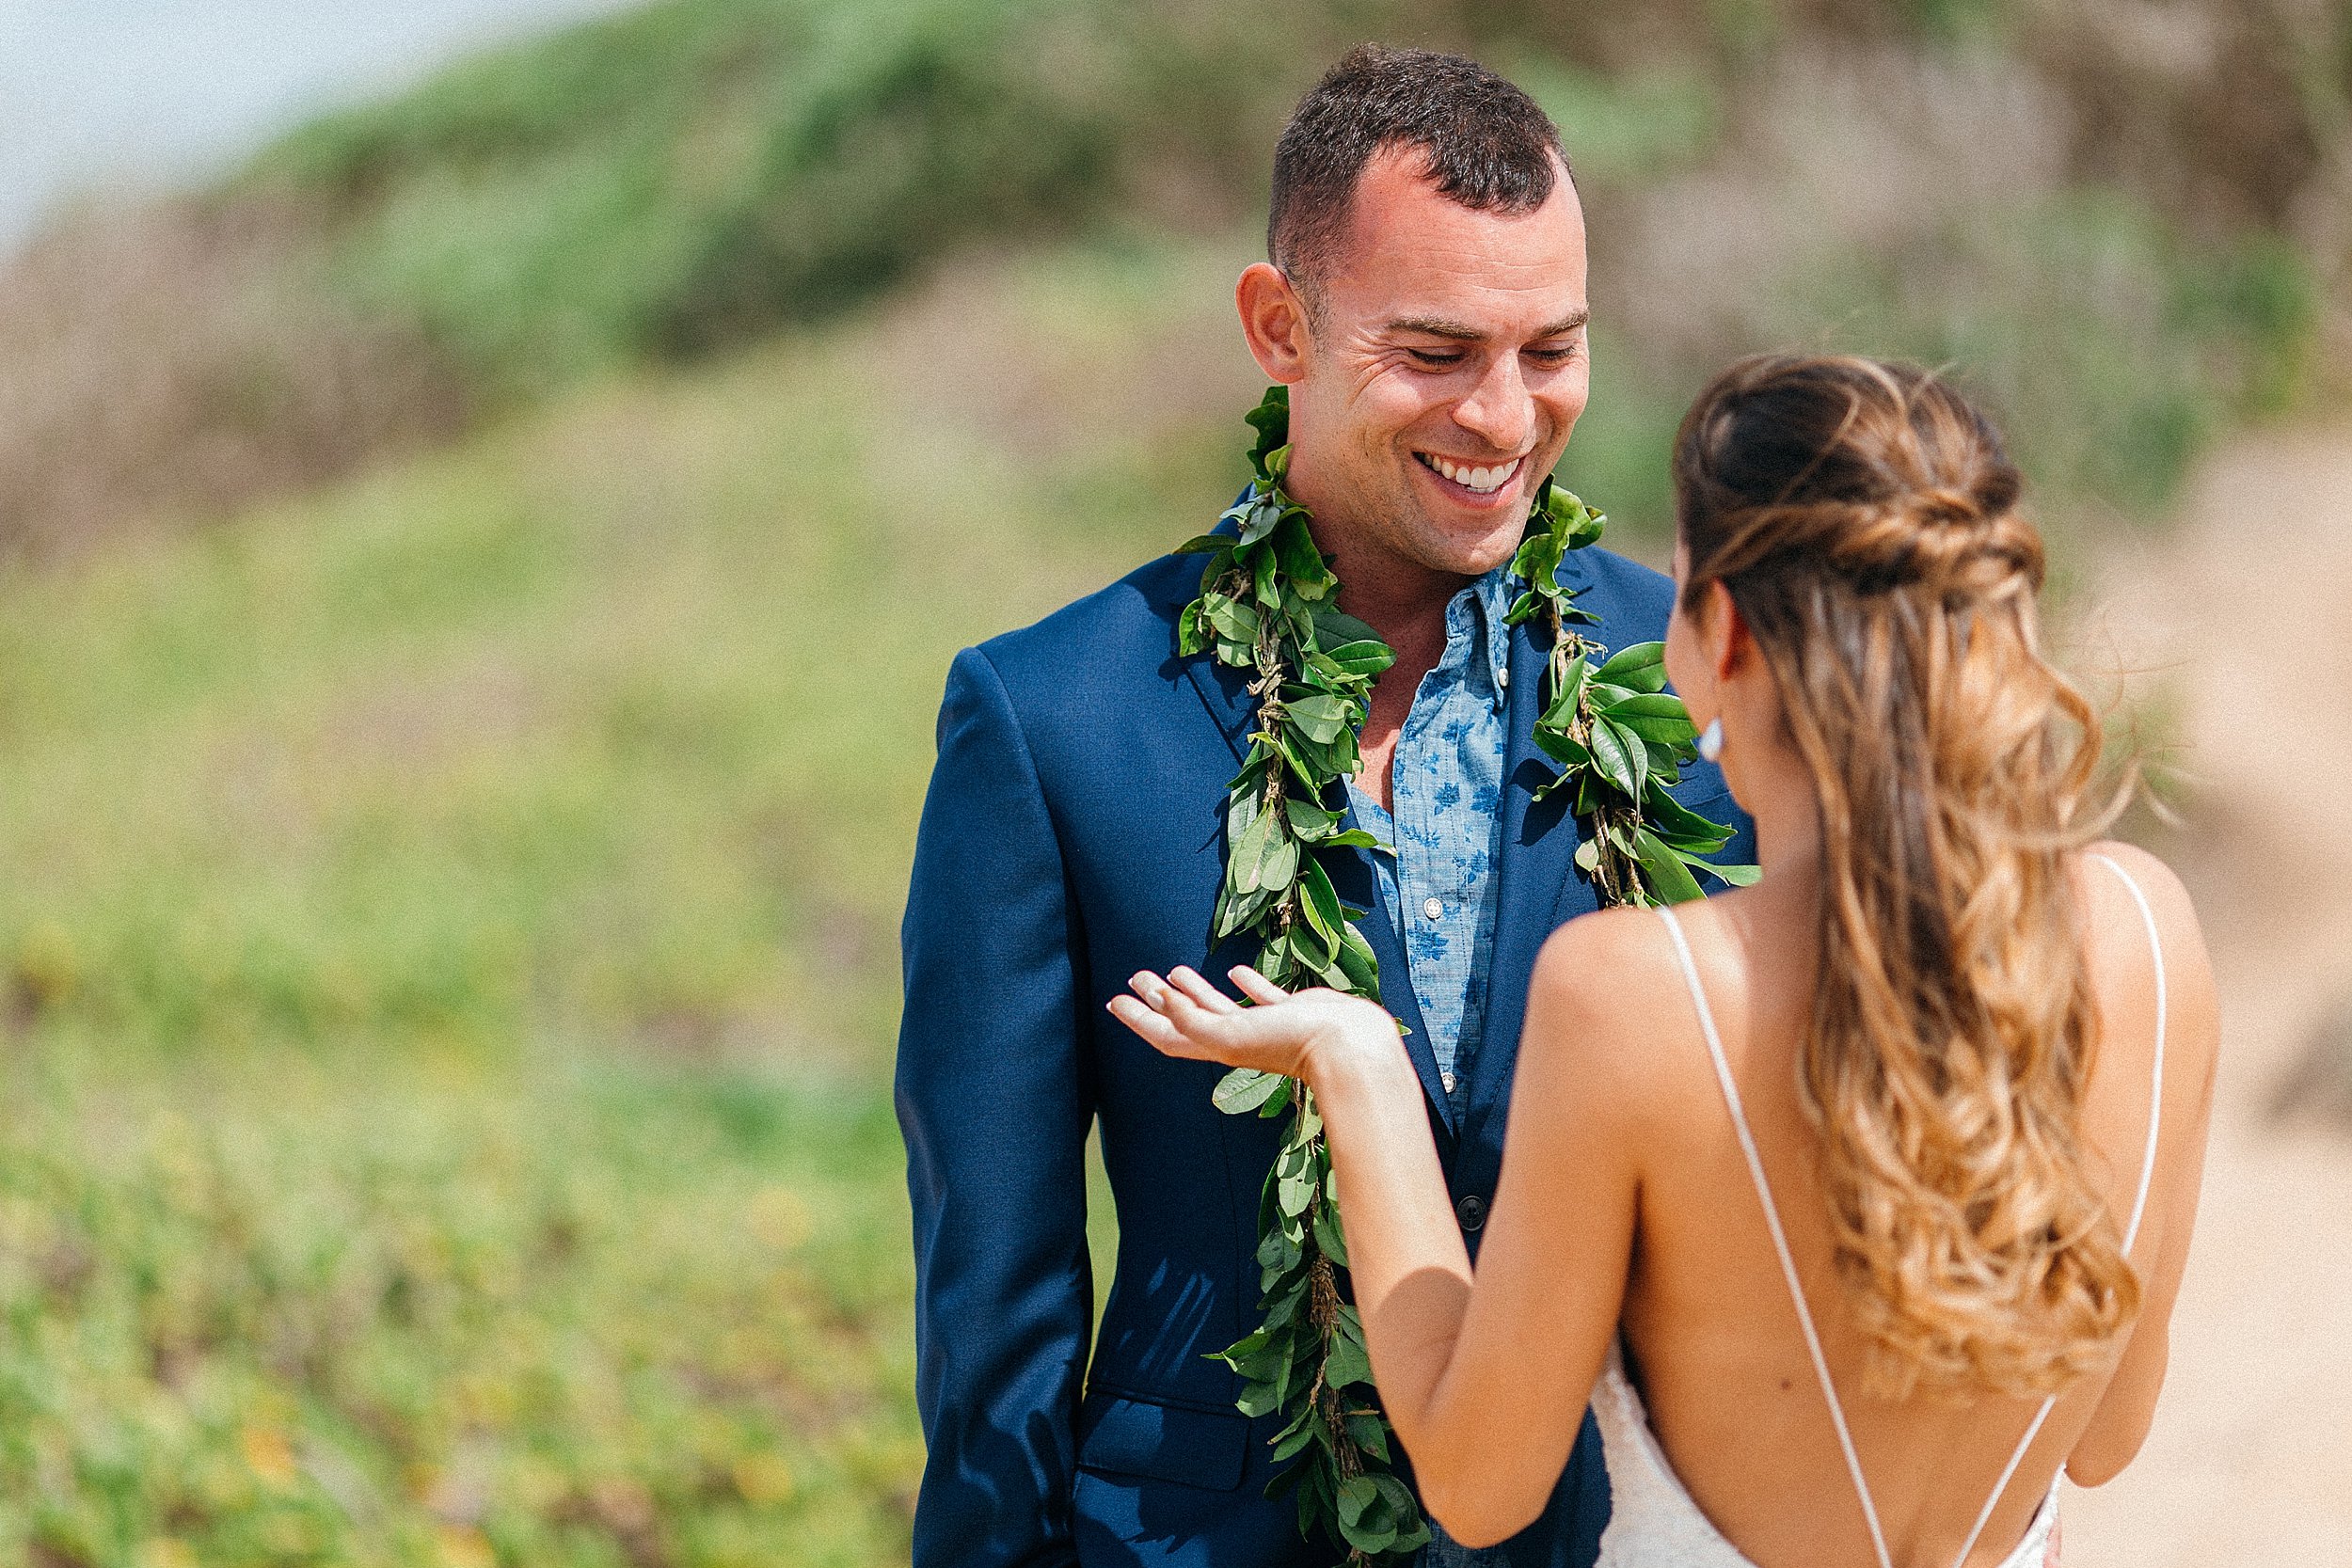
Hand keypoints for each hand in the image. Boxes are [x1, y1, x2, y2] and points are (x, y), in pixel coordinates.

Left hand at [1107, 965, 1394, 1084]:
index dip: (1139, 1019)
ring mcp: (1262, 1025)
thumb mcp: (1231, 1035)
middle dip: (1158, 999)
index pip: (1167, 1033)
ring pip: (1219, 1005)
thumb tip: (1161, 997)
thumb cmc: (1288, 1045)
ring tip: (1174, 971)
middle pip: (1186, 1017)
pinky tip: (1235, 972)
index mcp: (1216, 1045)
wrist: (1347, 1047)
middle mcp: (1235, 1037)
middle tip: (1136, 977)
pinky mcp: (1289, 1011)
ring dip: (1194, 989)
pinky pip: (1259, 995)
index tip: (1115, 1001)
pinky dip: (1245, 983)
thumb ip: (1193, 1019)